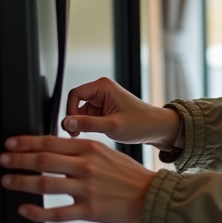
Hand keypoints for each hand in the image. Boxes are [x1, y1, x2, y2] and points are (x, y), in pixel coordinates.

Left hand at [0, 135, 156, 222]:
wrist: (150, 196)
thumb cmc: (128, 176)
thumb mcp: (107, 153)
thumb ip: (82, 150)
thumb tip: (53, 148)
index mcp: (90, 149)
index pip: (51, 142)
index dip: (26, 142)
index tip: (10, 144)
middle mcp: (86, 167)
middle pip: (43, 160)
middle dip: (18, 160)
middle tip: (2, 160)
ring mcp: (87, 190)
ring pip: (45, 184)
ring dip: (21, 182)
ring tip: (6, 181)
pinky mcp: (89, 211)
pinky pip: (56, 213)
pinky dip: (37, 212)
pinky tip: (24, 209)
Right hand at [62, 77, 183, 150]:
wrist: (156, 128)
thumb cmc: (140, 124)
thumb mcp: (112, 125)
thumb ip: (87, 124)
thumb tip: (66, 122)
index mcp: (103, 86)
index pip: (74, 94)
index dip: (70, 111)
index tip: (72, 127)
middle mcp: (101, 90)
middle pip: (75, 103)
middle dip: (75, 119)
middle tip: (77, 135)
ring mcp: (102, 100)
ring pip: (80, 111)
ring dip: (81, 124)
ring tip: (89, 136)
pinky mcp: (103, 109)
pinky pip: (87, 116)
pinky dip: (87, 126)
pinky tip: (94, 134)